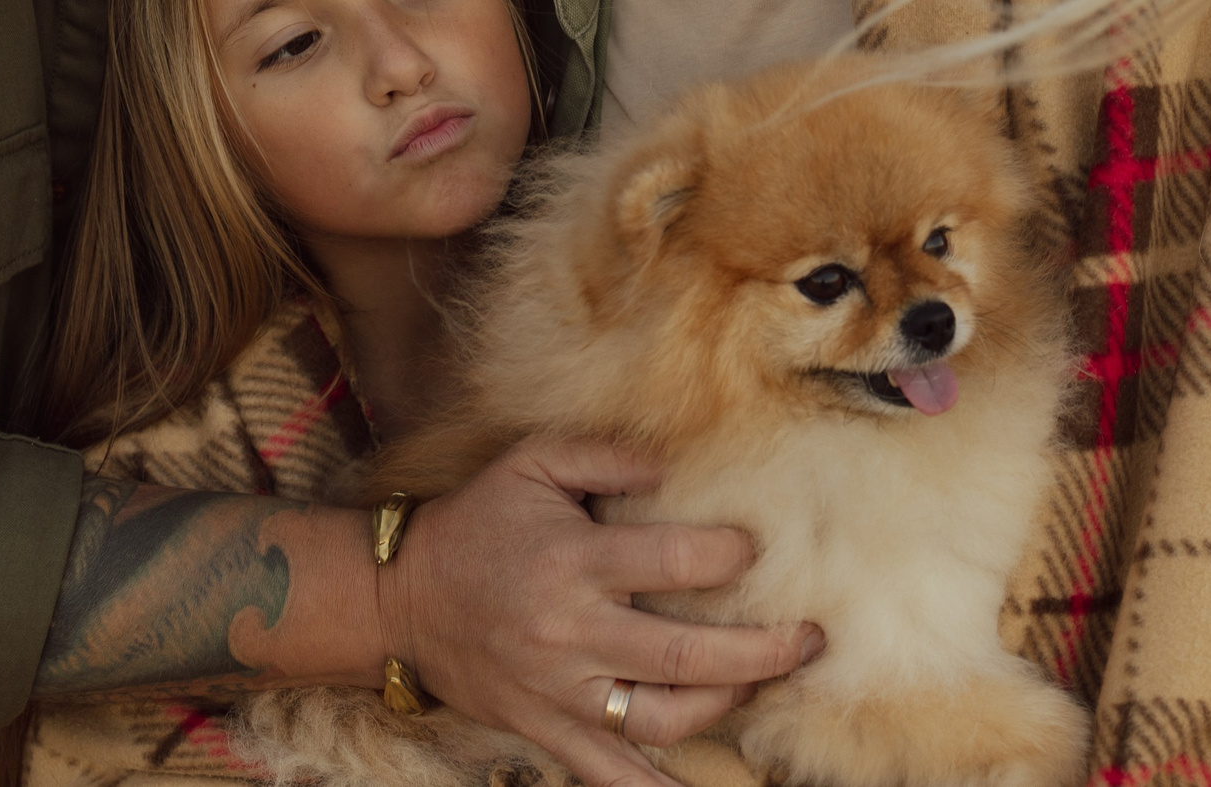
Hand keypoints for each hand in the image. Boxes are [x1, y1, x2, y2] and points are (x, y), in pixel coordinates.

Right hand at [377, 437, 822, 786]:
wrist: (400, 596)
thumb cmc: (476, 522)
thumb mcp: (531, 463)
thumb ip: (606, 454)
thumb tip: (674, 467)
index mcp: (573, 561)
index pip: (674, 562)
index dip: (729, 556)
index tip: (758, 549)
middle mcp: (573, 633)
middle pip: (687, 654)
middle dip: (763, 649)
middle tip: (811, 638)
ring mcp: (562, 692)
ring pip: (661, 718)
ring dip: (725, 704)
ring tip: (763, 681)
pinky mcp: (546, 730)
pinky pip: (607, 774)